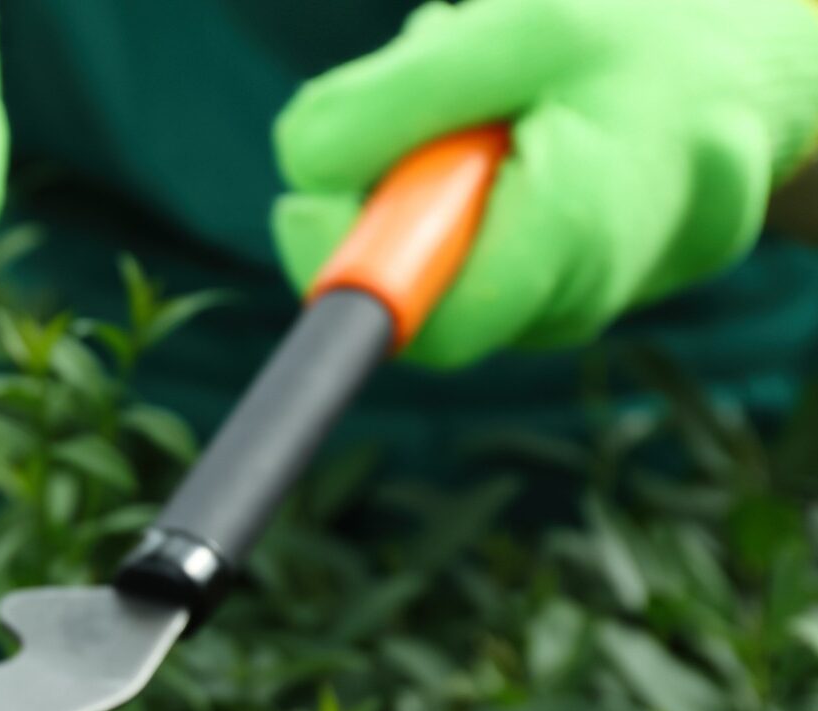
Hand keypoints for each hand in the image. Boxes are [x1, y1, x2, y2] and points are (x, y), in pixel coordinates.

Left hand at [273, 0, 817, 367]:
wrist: (764, 46)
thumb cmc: (645, 28)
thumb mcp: (515, 26)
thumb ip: (392, 101)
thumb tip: (302, 172)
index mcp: (582, 231)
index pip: (430, 326)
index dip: (346, 273)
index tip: (305, 197)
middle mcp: (591, 291)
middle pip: (424, 297)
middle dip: (394, 202)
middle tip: (431, 108)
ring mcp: (593, 298)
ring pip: (453, 269)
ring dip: (436, 183)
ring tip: (500, 99)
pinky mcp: (587, 286)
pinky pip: (491, 255)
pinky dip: (477, 191)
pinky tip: (526, 128)